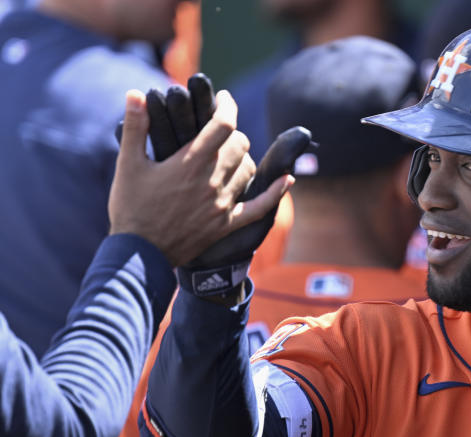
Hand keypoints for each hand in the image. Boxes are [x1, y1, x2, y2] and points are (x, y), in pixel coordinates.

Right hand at [108, 90, 288, 266]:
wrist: (141, 254)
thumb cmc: (130, 207)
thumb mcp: (128, 164)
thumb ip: (135, 127)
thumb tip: (136, 93)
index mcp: (190, 163)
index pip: (223, 124)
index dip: (227, 105)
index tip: (223, 98)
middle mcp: (212, 181)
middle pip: (240, 144)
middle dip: (232, 132)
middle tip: (219, 131)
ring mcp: (223, 204)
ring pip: (249, 169)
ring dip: (244, 156)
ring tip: (230, 153)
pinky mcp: (228, 224)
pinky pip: (260, 206)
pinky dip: (276, 192)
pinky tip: (288, 179)